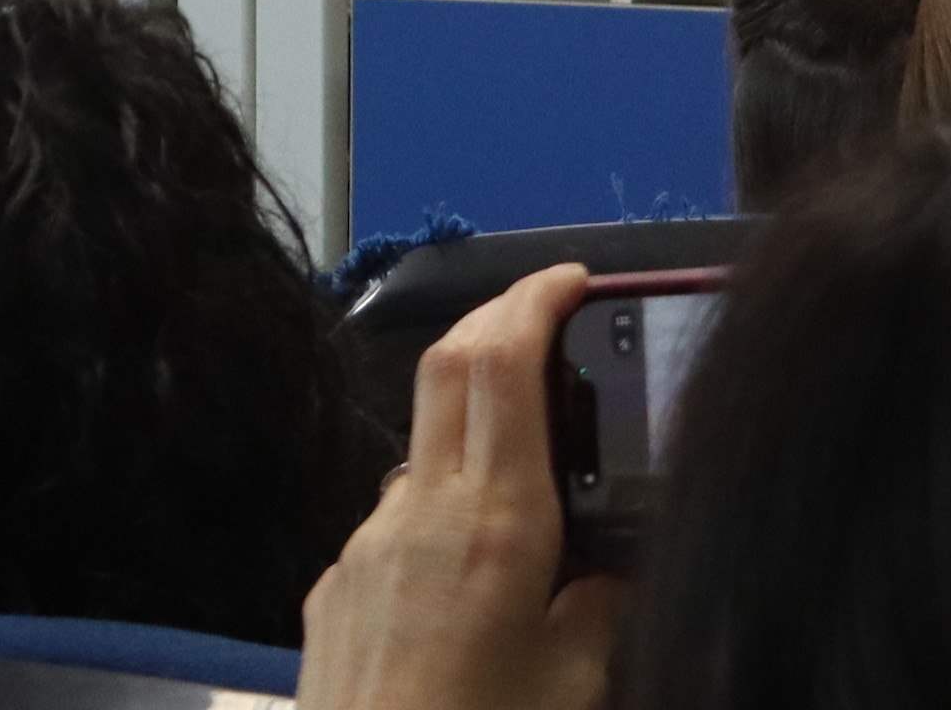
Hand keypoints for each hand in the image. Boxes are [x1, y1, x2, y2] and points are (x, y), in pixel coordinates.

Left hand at [300, 261, 619, 709]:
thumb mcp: (582, 682)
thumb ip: (608, 601)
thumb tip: (616, 562)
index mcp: (492, 525)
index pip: (502, 360)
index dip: (535, 298)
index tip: (573, 280)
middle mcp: (417, 516)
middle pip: (447, 367)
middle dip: (499, 322)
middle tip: (551, 320)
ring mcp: (364, 550)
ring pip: (421, 449)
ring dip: (470, 429)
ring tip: (531, 476)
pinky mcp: (334, 592)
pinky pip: (393, 522)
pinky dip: (439, 511)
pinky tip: (472, 578)